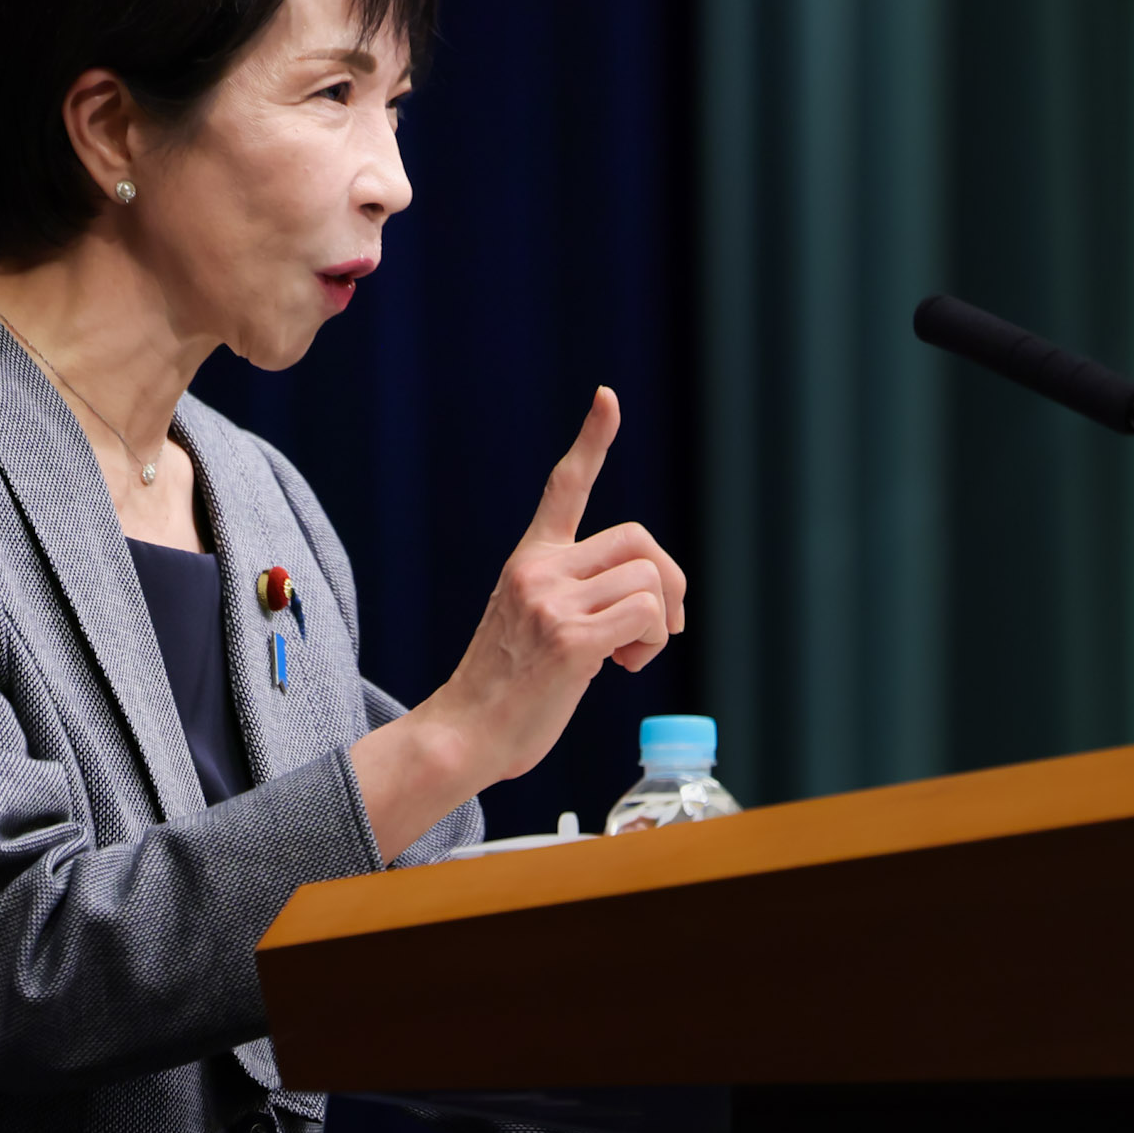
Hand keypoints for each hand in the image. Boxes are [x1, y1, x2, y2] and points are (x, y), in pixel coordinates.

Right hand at [346, 386, 688, 854]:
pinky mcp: (570, 640)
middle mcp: (539, 571)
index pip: (564, 487)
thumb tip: (636, 607)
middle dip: (669, 582)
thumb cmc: (505, 692)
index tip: (609, 397)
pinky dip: (653, 644)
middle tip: (661, 626)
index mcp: (530, 561)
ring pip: (650, 581)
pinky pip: (647, 618)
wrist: (464, 735)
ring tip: (628, 657)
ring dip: (660, 625)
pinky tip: (622, 668)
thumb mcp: (533, 624)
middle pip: (641, 540)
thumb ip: (573, 598)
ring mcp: (552, 603)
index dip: (592, 440)